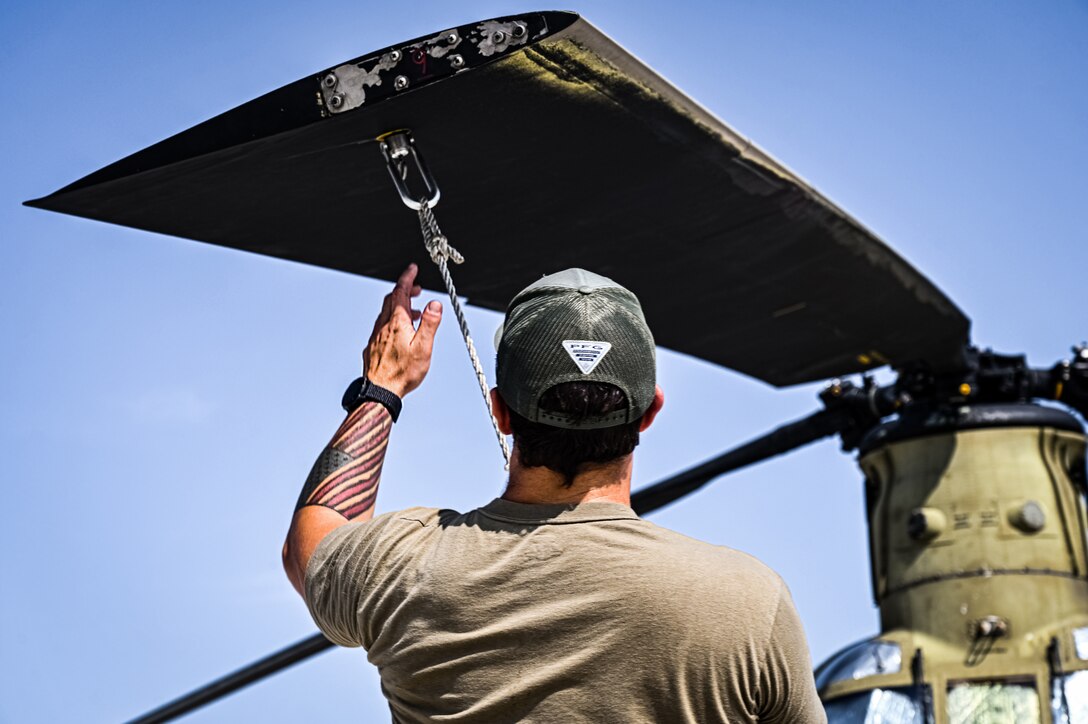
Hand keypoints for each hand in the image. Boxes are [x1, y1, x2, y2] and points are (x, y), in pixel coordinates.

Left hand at [363, 264, 441, 397]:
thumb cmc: (402, 373)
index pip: (400, 291)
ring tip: (413, 312)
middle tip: (416, 288)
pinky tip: (399, 332)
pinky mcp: (373, 346)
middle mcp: (383, 326)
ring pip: (385, 312)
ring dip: (399, 305)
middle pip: (392, 299)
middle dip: (404, 289)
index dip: (407, 277)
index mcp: (396, 322)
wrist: (380, 391)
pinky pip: (381, 325)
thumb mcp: (423, 347)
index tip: (412, 268)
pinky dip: (392, 319)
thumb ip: (429, 323)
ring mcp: (376, 336)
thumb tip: (434, 304)